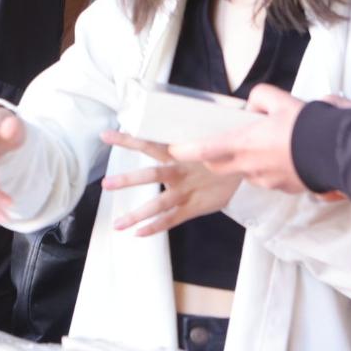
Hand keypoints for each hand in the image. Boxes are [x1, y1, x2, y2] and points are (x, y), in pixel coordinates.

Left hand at [99, 130, 241, 235]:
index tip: (105, 135)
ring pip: (160, 204)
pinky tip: (138, 233)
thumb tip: (153, 117)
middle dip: (129, 180)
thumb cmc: (213, 149)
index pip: (149, 143)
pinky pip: (172, 219)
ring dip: (138, 214)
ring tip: (117, 224)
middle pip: (152, 174)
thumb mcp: (197, 138)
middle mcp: (181, 171)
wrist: (246, 165)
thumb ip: (175, 136)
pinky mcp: (195, 207)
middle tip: (106, 184)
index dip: (127, 140)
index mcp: (179, 152)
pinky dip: (155, 227)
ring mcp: (187, 191)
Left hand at [174, 85, 311, 194]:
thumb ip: (259, 98)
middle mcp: (250, 166)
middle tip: (215, 145)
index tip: (173, 149)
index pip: (204, 150)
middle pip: (219, 166)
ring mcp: (266, 180)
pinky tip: (282, 157)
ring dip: (245, 162)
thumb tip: (254, 106)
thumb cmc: (306, 127)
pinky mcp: (283, 189)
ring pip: (244, 172)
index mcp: (244, 143)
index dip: (185, 150)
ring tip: (262, 146)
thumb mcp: (279, 100)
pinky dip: (268, 169)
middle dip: (212, 157)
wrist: (337, 152)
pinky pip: (267, 179)